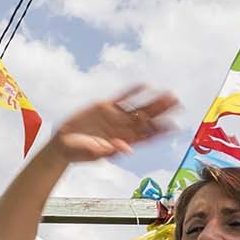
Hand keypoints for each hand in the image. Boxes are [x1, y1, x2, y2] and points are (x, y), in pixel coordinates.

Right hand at [48, 88, 177, 162]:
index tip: (174, 126)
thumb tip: (126, 149)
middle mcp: (122, 129)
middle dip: (162, 111)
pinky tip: (144, 86)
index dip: (160, 131)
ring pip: (138, 108)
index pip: (146, 136)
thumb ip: (108, 151)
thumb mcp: (92, 154)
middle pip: (147, 119)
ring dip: (153, 101)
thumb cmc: (78, 153)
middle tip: (177, 102)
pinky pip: (121, 99)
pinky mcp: (104, 108)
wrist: (63, 145)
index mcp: (123, 142)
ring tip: (168, 94)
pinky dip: (132, 92)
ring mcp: (115, 117)